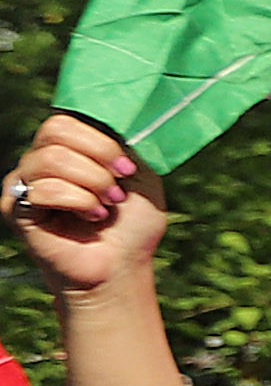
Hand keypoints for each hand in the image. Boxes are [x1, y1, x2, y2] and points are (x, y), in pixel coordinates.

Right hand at [7, 113, 159, 299]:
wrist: (121, 266)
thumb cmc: (132, 223)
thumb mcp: (140, 175)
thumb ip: (122, 144)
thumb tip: (109, 122)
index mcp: (70, 147)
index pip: (67, 119)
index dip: (100, 140)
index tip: (128, 168)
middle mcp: (42, 159)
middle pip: (55, 130)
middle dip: (97, 157)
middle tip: (118, 189)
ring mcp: (25, 182)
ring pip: (50, 159)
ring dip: (91, 183)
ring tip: (107, 205)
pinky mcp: (15, 207)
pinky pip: (42, 189)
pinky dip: (77, 202)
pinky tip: (91, 217)